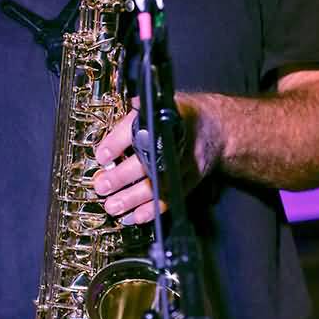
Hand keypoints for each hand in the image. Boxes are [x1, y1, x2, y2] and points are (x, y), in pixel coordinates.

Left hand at [94, 95, 221, 223]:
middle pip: (148, 161)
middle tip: (102, 185)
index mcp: (168, 116)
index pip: (139, 128)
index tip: (102, 156)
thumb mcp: (161, 103)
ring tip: (113, 205)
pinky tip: (135, 215)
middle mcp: (179, 141)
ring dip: (132, 199)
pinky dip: (151, 210)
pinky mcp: (191, 180)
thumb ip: (137, 110)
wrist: (216, 129)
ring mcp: (186, 163)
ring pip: (158, 185)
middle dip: (122, 177)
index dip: (117, 143)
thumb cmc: (183, 117)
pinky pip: (170, 198)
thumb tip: (114, 116)